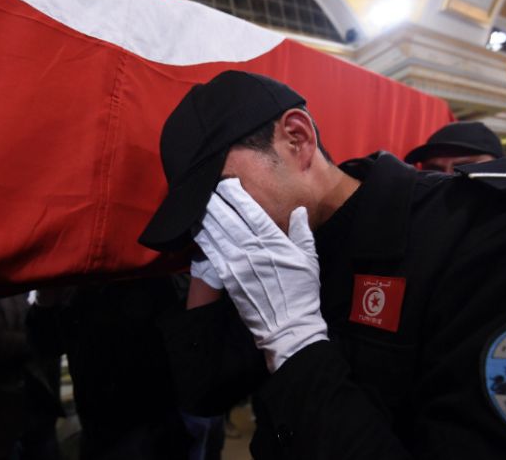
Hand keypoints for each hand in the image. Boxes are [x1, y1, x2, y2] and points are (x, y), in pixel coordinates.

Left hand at [193, 178, 327, 371]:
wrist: (288, 324)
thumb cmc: (301, 290)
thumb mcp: (309, 258)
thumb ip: (302, 232)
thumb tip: (298, 210)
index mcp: (274, 242)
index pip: (251, 212)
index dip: (237, 195)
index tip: (228, 183)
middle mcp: (253, 249)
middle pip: (229, 219)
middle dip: (216, 201)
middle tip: (207, 186)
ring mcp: (237, 263)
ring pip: (217, 234)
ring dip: (206, 216)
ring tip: (198, 203)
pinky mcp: (228, 278)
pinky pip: (211, 254)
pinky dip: (203, 239)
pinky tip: (196, 229)